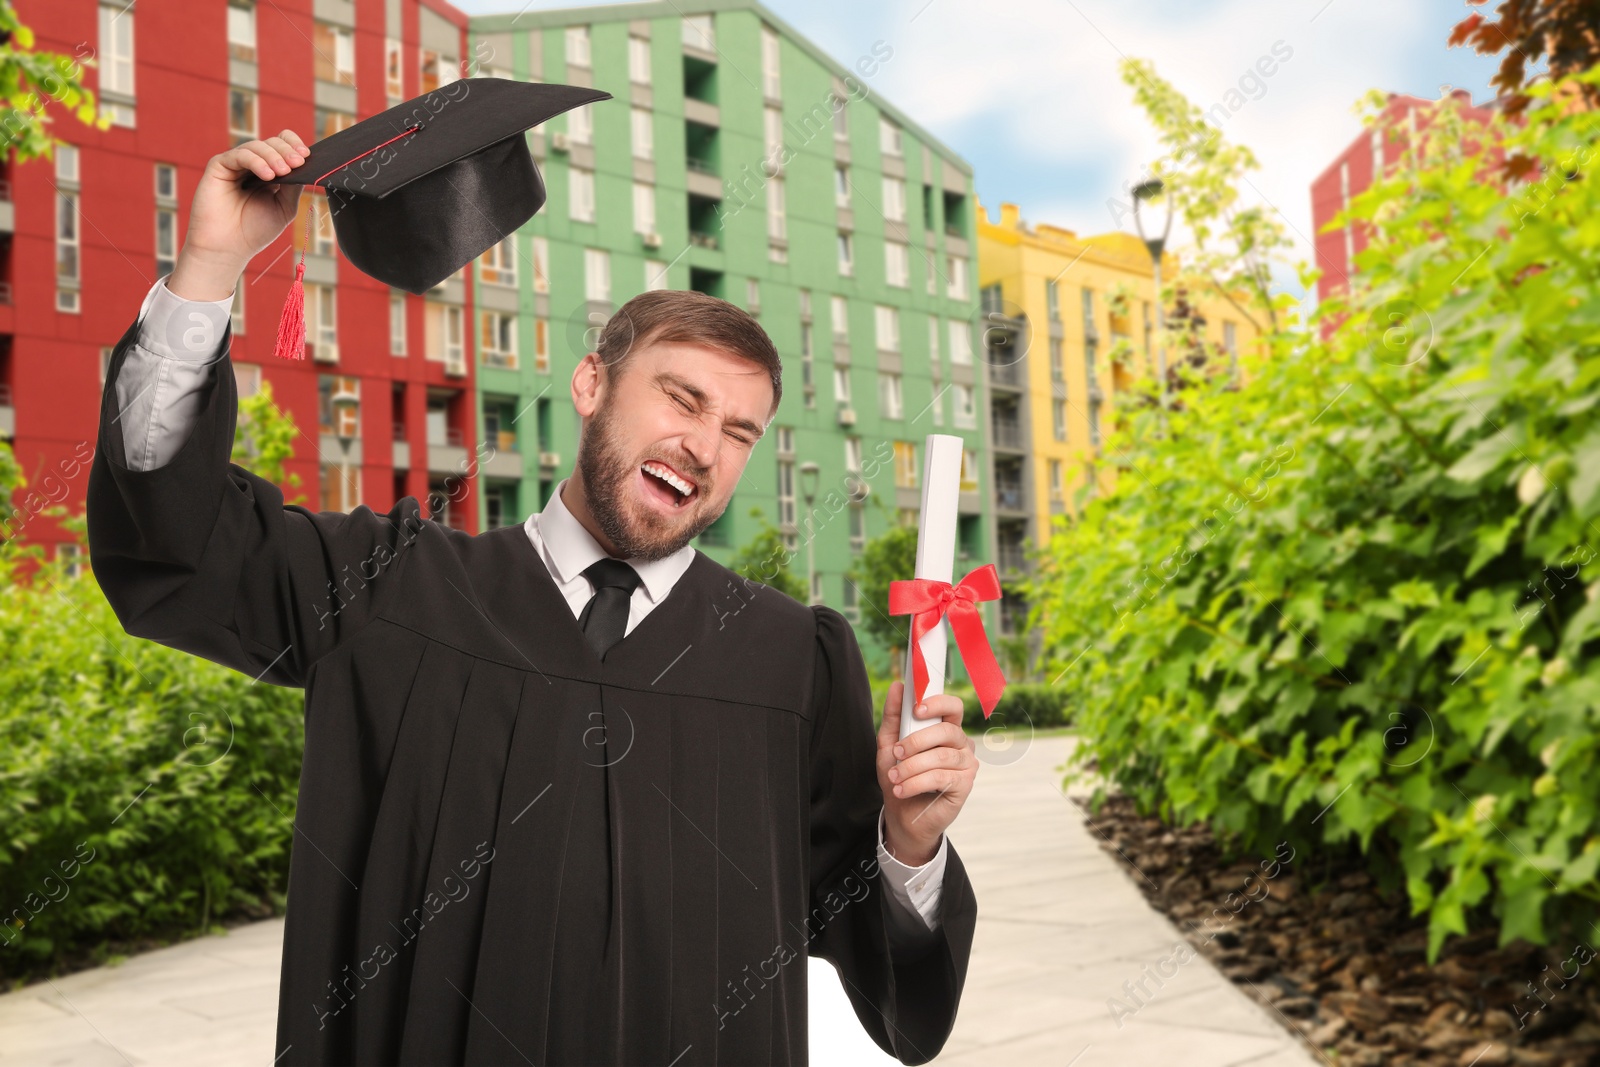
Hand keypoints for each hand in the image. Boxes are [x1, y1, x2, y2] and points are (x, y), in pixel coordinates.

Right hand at [167, 131, 309, 300]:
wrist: (227, 248)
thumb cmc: (254, 231)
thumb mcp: (284, 207)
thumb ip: (294, 186)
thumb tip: (306, 165)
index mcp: (268, 172)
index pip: (281, 146)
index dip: (293, 145)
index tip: (306, 156)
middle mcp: (251, 165)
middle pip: (271, 143)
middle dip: (287, 151)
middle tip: (298, 163)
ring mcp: (234, 164)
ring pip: (256, 146)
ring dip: (273, 156)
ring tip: (283, 172)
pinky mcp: (218, 166)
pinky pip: (239, 155)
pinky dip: (256, 162)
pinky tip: (268, 175)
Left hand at [875, 680, 976, 866]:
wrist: (902, 816)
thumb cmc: (900, 776)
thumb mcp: (889, 745)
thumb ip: (893, 716)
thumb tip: (897, 687)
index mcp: (946, 729)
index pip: (953, 706)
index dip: (938, 703)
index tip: (916, 709)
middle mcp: (961, 744)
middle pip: (947, 731)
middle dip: (916, 741)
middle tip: (897, 752)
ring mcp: (966, 764)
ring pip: (941, 756)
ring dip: (912, 767)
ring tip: (895, 777)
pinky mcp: (965, 785)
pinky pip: (942, 777)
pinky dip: (916, 783)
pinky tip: (902, 789)